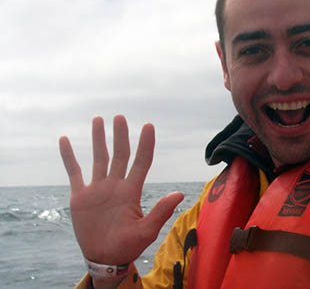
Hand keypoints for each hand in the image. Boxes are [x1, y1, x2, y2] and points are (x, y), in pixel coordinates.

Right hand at [59, 115, 183, 265]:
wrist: (105, 258)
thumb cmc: (128, 246)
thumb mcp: (146, 230)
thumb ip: (161, 212)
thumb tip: (180, 193)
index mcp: (132, 191)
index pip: (141, 161)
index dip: (145, 144)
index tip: (149, 126)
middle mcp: (116, 185)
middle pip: (120, 154)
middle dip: (120, 136)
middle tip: (120, 117)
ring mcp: (98, 189)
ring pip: (98, 158)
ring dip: (98, 139)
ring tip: (98, 120)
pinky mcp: (80, 196)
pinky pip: (74, 172)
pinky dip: (69, 157)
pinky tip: (64, 140)